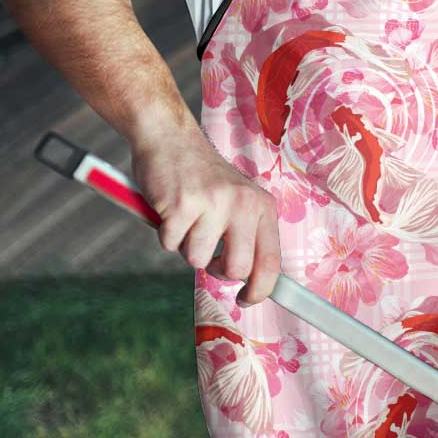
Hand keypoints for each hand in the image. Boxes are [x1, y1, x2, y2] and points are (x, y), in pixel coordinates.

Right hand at [131, 128, 280, 306]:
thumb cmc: (202, 178)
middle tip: (208, 254)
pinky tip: (170, 209)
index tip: (247, 299)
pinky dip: (165, 234)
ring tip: (187, 219)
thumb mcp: (238, 200)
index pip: (271, 260)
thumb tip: (253, 282)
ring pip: (197, 260)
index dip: (261, 289)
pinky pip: (170, 244)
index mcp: (262, 206)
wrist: (170, 138)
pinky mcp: (181, 204)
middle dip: (218, 271)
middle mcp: (243, 203)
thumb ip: (247, 235)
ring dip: (186, 246)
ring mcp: (213, 203)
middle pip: (237, 269)